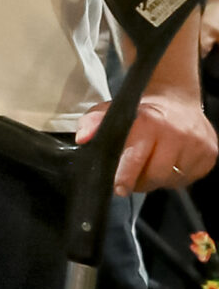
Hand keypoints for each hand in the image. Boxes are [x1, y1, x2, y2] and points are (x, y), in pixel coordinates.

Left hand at [79, 81, 218, 196]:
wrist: (177, 100)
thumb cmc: (140, 111)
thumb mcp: (112, 110)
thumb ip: (93, 122)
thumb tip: (83, 138)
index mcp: (149, 122)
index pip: (136, 157)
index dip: (125, 176)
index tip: (118, 188)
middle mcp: (176, 134)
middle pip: (156, 175)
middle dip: (140, 182)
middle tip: (132, 180)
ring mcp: (197, 145)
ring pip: (173, 180)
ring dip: (159, 180)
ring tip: (151, 167)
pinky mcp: (210, 154)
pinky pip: (190, 179)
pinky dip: (177, 177)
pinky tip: (170, 164)